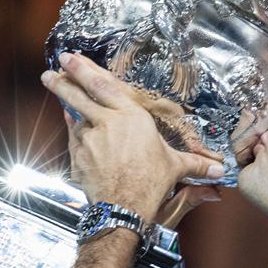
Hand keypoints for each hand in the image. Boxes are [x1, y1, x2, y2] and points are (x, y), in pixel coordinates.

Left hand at [42, 52, 224, 220]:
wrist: (124, 208)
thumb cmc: (150, 185)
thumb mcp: (175, 169)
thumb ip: (195, 165)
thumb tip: (217, 171)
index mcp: (132, 118)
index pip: (104, 86)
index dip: (85, 70)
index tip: (70, 59)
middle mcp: (107, 123)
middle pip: (79, 95)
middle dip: (62, 81)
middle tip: (50, 71)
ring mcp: (89, 140)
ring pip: (75, 118)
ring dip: (67, 105)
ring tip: (57, 92)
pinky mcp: (79, 158)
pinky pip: (73, 139)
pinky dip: (72, 131)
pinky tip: (70, 123)